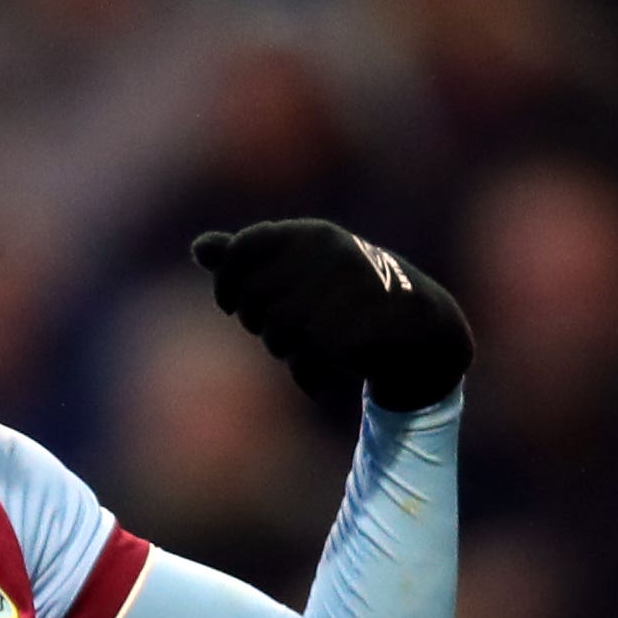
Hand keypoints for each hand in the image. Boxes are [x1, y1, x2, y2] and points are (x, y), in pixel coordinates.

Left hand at [192, 219, 472, 411]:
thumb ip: (247, 262)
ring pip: (281, 328)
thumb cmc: (345, 301)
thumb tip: (198, 247)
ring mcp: (352, 283)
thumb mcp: (298, 276)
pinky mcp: (368, 318)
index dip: (227, 282)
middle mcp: (330, 252)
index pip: (244, 249)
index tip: (232, 306)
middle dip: (259, 325)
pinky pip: (311, 352)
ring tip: (300, 356)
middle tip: (280, 337)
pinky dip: (306, 375)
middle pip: (256, 296)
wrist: (418, 330)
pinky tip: (316, 381)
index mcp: (310, 235)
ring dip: (283, 352)